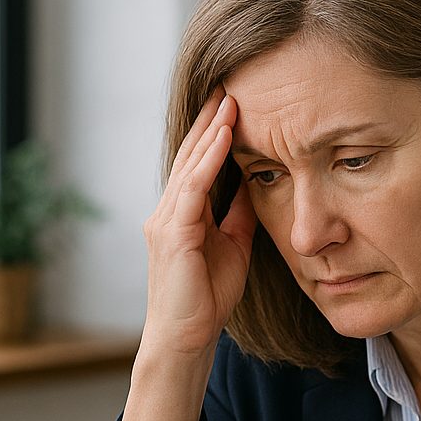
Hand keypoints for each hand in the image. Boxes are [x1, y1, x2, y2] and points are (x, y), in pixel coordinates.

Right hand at [141, 86, 257, 358]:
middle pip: (191, 154)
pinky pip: (193, 186)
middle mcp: (168, 210)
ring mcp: (166, 220)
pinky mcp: (172, 233)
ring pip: (191, 164)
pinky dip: (209, 158)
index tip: (234, 102)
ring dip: (212, 129)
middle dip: (210, 118)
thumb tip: (254, 182)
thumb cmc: (207, 299)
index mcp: (182, 214)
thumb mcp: (233, 246)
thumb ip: (238, 214)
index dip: (215, 132)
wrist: (186, 339)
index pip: (199, 163)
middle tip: (228, 82)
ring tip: (230, 97)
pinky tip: (225, 134)